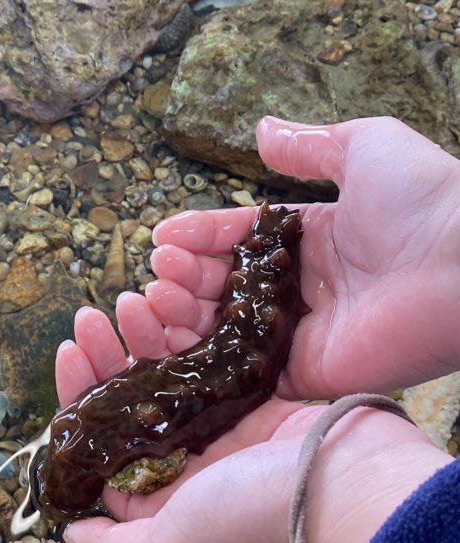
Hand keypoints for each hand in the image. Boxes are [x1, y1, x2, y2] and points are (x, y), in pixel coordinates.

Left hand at [55, 308, 450, 542]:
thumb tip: (71, 533)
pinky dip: (189, 337)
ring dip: (143, 342)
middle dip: (105, 365)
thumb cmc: (249, 524)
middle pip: (132, 413)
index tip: (70, 359)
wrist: (348, 491)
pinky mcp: (258, 403)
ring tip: (124, 303)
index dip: (80, 411)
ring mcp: (225, 436)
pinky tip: (167, 307)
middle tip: (87, 320)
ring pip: (169, 382)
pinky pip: (212, 363)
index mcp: (162, 510)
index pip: (104, 458)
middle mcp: (190, 474)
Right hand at [141, 115, 459, 396]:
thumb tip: (261, 131)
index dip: (200, 237)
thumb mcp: (365, 148)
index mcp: (312, 241)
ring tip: (155, 299)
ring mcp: (299, 336)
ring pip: (226, 332)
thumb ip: (310, 146)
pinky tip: (172, 344)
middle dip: (184, 279)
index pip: (240, 239)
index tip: (162, 237)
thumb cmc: (422, 200)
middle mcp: (301, 291)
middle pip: (226, 288)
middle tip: (157, 273)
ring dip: (185, 317)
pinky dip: (206, 364)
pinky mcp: (302, 375)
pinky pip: (244, 374)